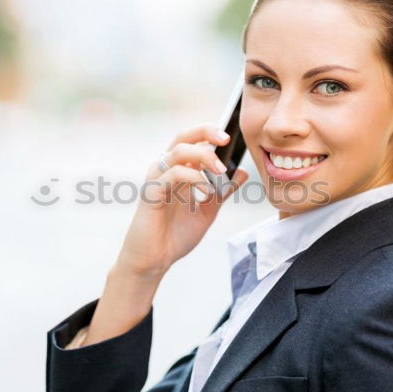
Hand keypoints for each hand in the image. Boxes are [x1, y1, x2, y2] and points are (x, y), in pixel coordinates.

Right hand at [115, 122, 248, 283]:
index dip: (210, 133)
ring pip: (178, 151)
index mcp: (178, 170)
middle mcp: (165, 170)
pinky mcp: (151, 192)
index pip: (192, 141)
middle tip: (226, 139)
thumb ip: (222, 191)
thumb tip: (240, 172)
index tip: (230, 138)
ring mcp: (157, 179)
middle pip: (183, 137)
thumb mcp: (207, 210)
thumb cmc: (175, 235)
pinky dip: (193, 178)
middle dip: (205, 132)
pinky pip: (173, 174)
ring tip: (220, 171)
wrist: (156, 259)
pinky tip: (206, 191)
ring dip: (203, 156)